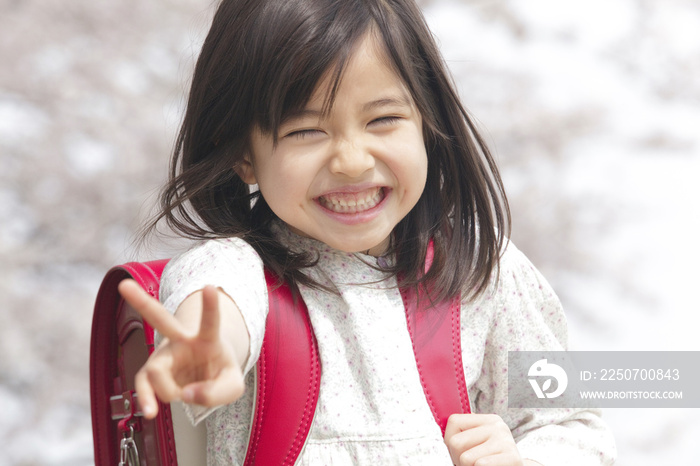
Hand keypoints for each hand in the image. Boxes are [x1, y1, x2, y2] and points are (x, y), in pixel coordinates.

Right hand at [118, 279, 245, 418]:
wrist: (207, 380)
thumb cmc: (221, 375)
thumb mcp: (233, 387)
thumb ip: (217, 393)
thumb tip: (187, 394)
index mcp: (208, 338)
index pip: (210, 320)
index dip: (210, 305)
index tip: (209, 286)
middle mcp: (182, 342)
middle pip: (161, 320)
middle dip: (142, 302)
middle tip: (124, 285)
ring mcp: (164, 356)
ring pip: (154, 370)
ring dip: (168, 391)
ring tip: (181, 397)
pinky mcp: (153, 372)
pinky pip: (144, 385)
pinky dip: (147, 400)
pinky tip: (150, 411)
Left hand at [444, 413, 523, 465]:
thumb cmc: (490, 461)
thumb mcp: (476, 442)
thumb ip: (462, 433)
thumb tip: (442, 422)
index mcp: (488, 419)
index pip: (454, 421)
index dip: (450, 440)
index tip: (462, 450)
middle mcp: (498, 426)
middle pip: (456, 442)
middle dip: (457, 458)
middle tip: (471, 463)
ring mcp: (505, 441)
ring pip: (465, 458)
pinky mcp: (512, 457)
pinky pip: (480, 464)